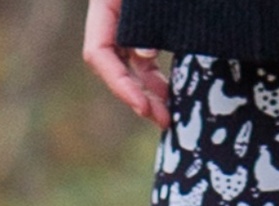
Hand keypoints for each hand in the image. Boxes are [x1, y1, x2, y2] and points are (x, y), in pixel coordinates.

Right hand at [83, 0, 169, 127]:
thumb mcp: (160, 1)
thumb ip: (148, 22)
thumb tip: (144, 56)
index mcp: (108, 4)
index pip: (99, 53)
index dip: (119, 84)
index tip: (143, 107)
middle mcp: (117, 16)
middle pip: (116, 66)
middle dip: (138, 96)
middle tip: (164, 122)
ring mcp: (134, 23)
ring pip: (135, 67)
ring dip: (152, 93)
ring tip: (173, 115)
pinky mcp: (154, 28)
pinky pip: (151, 61)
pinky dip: (162, 79)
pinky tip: (179, 94)